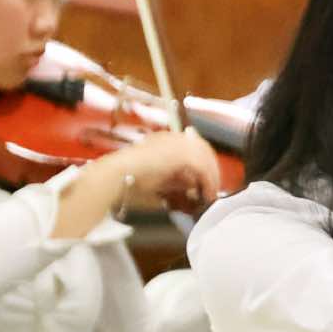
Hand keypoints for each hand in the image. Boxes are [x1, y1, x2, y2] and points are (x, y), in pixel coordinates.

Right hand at [107, 129, 221, 209]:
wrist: (118, 173)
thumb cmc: (130, 176)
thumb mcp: (160, 176)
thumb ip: (178, 178)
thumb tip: (192, 184)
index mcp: (166, 138)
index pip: (194, 146)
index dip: (204, 162)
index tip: (207, 178)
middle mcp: (174, 137)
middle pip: (204, 150)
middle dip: (212, 170)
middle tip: (213, 187)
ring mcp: (179, 144)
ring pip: (207, 159)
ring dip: (212, 177)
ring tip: (210, 194)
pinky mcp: (182, 154)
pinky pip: (203, 169)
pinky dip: (208, 182)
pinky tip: (207, 193)